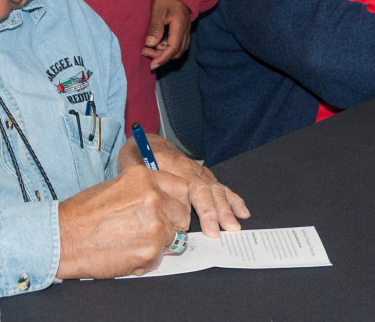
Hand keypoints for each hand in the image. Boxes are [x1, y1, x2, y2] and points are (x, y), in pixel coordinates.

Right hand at [55, 164, 191, 278]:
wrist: (64, 238)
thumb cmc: (84, 213)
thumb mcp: (118, 185)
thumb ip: (145, 188)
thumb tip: (165, 196)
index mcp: (145, 178)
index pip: (182, 188)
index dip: (176, 201)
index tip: (170, 208)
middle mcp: (154, 198)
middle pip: (183, 213)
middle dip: (172, 222)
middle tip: (152, 228)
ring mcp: (155, 226)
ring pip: (175, 236)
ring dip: (161, 241)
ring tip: (134, 240)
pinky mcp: (151, 252)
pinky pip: (161, 257)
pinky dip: (148, 258)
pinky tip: (128, 252)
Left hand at [118, 133, 249, 236]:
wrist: (146, 144)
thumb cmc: (137, 159)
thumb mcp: (132, 167)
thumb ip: (141, 184)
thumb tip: (150, 209)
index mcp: (174, 164)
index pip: (194, 188)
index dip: (204, 209)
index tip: (209, 228)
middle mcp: (190, 167)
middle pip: (208, 190)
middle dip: (218, 211)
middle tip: (227, 230)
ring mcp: (199, 171)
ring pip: (217, 189)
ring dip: (227, 208)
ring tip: (235, 225)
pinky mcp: (204, 176)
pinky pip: (221, 187)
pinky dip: (233, 199)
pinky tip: (242, 211)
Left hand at [142, 0, 190, 69]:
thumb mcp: (157, 9)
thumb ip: (155, 27)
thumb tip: (150, 44)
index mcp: (180, 25)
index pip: (173, 48)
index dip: (162, 58)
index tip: (152, 65)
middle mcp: (185, 31)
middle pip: (176, 52)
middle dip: (161, 57)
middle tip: (145, 52)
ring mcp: (186, 31)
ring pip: (178, 50)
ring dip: (164, 53)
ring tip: (148, 48)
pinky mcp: (183, 31)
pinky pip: (178, 45)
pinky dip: (167, 48)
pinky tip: (157, 43)